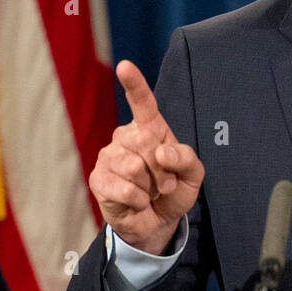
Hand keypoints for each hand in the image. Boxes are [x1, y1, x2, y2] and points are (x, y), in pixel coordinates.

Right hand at [89, 61, 204, 253]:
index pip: (143, 103)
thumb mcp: (192, 176)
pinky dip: (138, 200)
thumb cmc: (172, 192)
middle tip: (164, 184)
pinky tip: (135, 202)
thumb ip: (187, 158)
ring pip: (133, 166)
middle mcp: (125, 137)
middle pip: (145, 140)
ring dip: (150, 187)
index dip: (134, 85)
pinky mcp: (99, 179)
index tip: (125, 67)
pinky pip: (124, 187)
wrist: (156, 223)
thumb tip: (163, 151)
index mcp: (150, 129)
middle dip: (163, 169)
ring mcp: (108, 156)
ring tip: (148, 192)